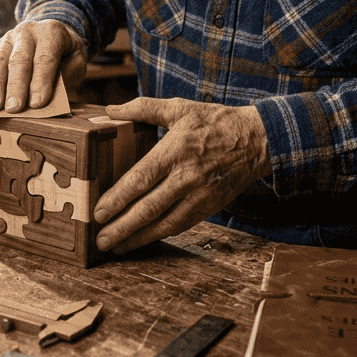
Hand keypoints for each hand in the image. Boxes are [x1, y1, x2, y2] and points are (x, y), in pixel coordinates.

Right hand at [0, 20, 86, 112]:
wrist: (50, 31)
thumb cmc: (65, 52)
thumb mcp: (77, 60)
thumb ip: (66, 74)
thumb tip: (47, 95)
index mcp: (50, 33)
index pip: (45, 58)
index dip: (41, 81)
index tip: (37, 104)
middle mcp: (26, 32)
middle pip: (19, 60)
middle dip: (15, 86)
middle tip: (14, 108)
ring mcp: (7, 39)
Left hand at [94, 98, 269, 253]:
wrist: (258, 141)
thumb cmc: (215, 122)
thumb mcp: (180, 108)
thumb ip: (143, 108)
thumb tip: (109, 109)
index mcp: (176, 151)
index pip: (141, 178)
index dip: (119, 198)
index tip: (99, 212)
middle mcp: (187, 177)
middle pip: (149, 208)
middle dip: (123, 227)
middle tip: (100, 241)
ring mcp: (200, 195)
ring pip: (165, 223)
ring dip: (139, 238)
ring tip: (117, 248)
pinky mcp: (209, 206)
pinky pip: (181, 225)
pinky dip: (160, 235)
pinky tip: (142, 240)